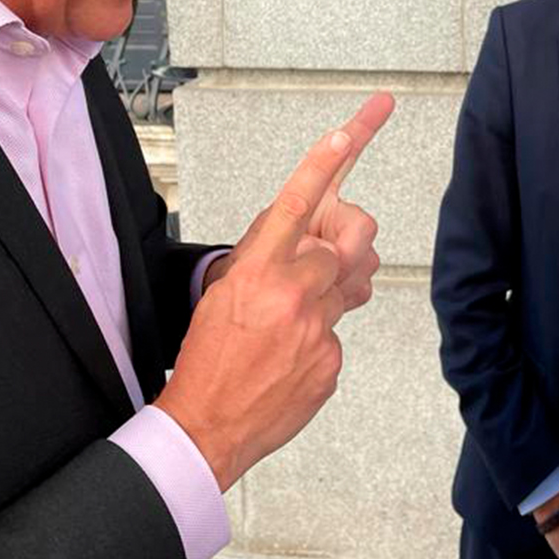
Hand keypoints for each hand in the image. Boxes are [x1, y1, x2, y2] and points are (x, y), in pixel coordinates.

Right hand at [155, 93, 394, 490]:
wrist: (205, 426)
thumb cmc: (207, 356)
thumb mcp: (222, 291)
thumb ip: (268, 255)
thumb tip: (306, 233)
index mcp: (256, 271)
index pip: (296, 204)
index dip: (324, 163)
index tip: (349, 131)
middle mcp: (291, 295)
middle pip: (350, 243)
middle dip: (340, 243)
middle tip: (321, 256)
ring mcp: (317, 330)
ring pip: (352, 285)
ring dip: (331, 289)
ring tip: (293, 314)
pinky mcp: (331, 361)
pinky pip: (340, 330)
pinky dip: (319, 337)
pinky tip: (289, 355)